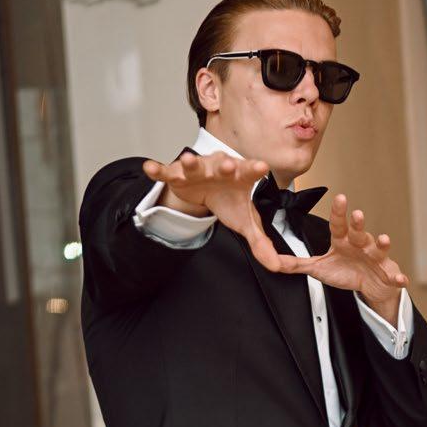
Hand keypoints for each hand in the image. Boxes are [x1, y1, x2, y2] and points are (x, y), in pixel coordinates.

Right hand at [142, 150, 284, 270]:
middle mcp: (219, 168)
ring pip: (193, 165)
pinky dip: (157, 170)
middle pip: (223, 165)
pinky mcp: (176, 175)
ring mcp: (197, 170)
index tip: (262, 167)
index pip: (250, 172)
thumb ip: (260, 242)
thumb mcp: (245, 222)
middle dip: (224, 165)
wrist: (206, 190)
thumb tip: (277, 266)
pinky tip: (149, 168)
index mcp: (240, 177)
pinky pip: (165, 171)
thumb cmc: (229, 200)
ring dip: (190, 163)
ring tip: (187, 160)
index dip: (254, 169)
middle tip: (228, 165)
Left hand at [273, 194, 409, 305]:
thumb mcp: (319, 268)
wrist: (371, 285)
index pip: (339, 224)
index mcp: (343, 240)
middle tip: (356, 214)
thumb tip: (274, 262)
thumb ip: (297, 264)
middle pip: (359, 231)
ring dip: (382, 243)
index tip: (339, 198)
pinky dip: (398, 278)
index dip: (339, 212)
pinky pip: (394, 275)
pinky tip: (402, 280)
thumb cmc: (346, 271)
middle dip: (358, 223)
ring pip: (379, 248)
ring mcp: (376, 258)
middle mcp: (361, 244)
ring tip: (383, 239)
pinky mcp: (388, 274)